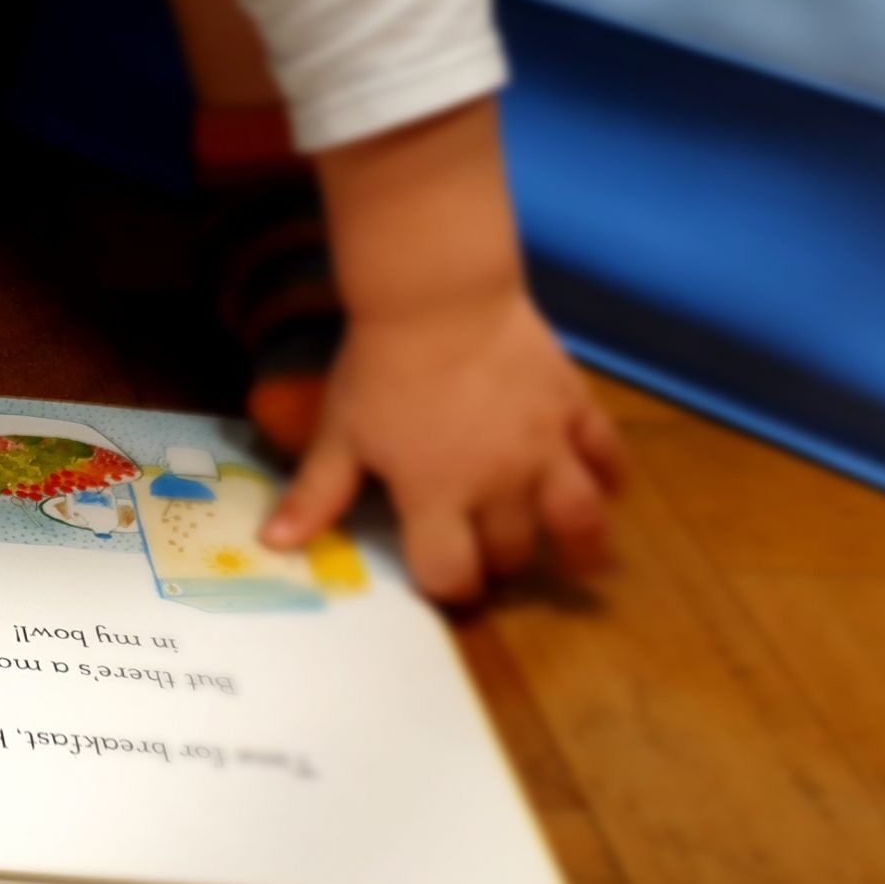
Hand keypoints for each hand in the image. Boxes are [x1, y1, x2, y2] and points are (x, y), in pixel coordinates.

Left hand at [265, 287, 623, 601]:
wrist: (438, 296)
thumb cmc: (380, 366)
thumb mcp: (340, 431)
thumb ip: (316, 495)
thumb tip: (273, 544)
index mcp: (437, 495)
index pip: (451, 572)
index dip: (448, 586)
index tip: (445, 582)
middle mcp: (500, 482)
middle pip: (512, 550)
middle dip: (500, 563)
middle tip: (493, 558)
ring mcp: (545, 446)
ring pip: (578, 517)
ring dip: (582, 546)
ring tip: (582, 560)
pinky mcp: (573, 407)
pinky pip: (606, 454)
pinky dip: (611, 476)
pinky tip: (607, 487)